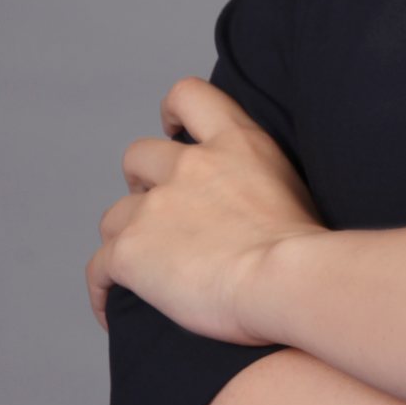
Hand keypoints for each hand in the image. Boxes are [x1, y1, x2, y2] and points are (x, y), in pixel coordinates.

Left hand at [86, 77, 322, 338]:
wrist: (286, 278)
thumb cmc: (307, 250)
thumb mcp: (293, 189)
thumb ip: (259, 182)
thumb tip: (251, 211)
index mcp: (235, 144)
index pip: (189, 95)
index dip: (172, 110)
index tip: (170, 128)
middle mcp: (190, 166)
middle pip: (138, 157)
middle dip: (141, 182)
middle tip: (160, 214)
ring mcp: (155, 207)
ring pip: (115, 216)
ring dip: (125, 236)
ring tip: (144, 269)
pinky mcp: (131, 251)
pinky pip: (98, 269)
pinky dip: (101, 286)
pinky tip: (110, 308)